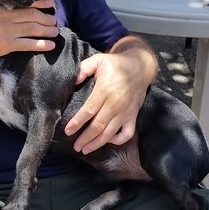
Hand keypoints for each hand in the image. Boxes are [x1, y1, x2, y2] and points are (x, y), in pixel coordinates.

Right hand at [0, 0, 57, 62]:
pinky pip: (27, 45)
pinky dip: (40, 45)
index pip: (23, 2)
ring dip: (47, 30)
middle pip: (31, 16)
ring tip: (55, 31)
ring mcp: (6, 32)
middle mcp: (4, 16)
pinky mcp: (6, 45)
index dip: (40, 2)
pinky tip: (50, 45)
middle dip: (46, 18)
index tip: (50, 3)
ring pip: (32, 29)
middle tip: (55, 19)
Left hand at [64, 38, 155, 153]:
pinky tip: (108, 140)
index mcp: (105, 90)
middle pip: (98, 125)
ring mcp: (126, 112)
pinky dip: (118, 140)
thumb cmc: (115, 64)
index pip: (89, 110)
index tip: (68, 131)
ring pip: (110, 132)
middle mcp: (116, 103)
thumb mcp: (98, 60)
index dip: (78, 122)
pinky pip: (127, 133)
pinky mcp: (133, 116)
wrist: (140, 67)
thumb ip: (84, 68)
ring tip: (85, 149)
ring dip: (97, 143)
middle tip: (75, 146)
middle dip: (85, 138)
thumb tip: (72, 80)